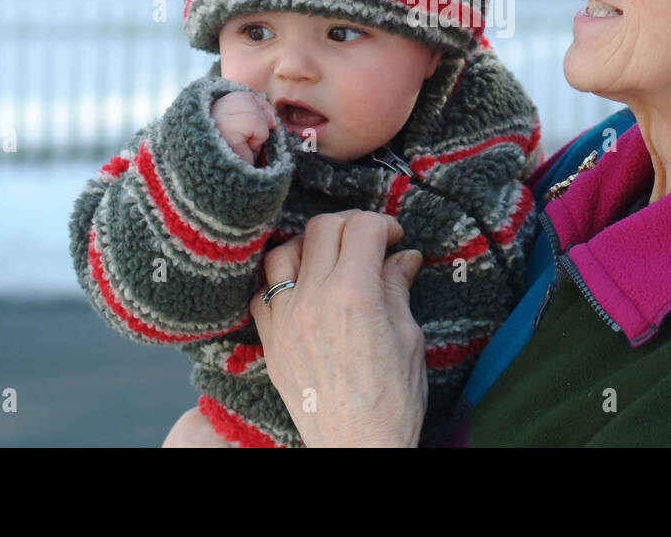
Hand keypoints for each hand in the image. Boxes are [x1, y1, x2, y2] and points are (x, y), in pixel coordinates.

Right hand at [211, 90, 277, 164]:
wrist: (229, 189)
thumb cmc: (237, 162)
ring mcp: (215, 119)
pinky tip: (247, 147)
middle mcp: (209, 112)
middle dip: (262, 115)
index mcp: (211, 111)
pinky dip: (259, 135)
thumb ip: (253, 117)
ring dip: (259, 128)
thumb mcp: (245, 134)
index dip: (259, 105)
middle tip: (257, 138)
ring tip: (248, 144)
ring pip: (252, 107)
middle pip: (247, 98)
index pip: (241, 95)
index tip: (267, 122)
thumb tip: (271, 115)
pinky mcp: (224, 130)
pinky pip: (255, 123)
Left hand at [249, 210, 426, 446]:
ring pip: (284, 252)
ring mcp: (285, 319)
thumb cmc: (393, 400)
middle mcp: (313, 299)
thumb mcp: (408, 337)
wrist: (359, 447)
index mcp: (354, 293)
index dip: (383, 224)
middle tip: (367, 242)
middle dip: (349, 226)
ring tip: (329, 258)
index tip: (394, 238)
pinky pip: (262, 292)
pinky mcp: (270, 341)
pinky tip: (301, 289)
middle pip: (321, 228)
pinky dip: (280, 280)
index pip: (361, 227)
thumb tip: (404, 257)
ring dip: (309, 246)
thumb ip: (397, 288)